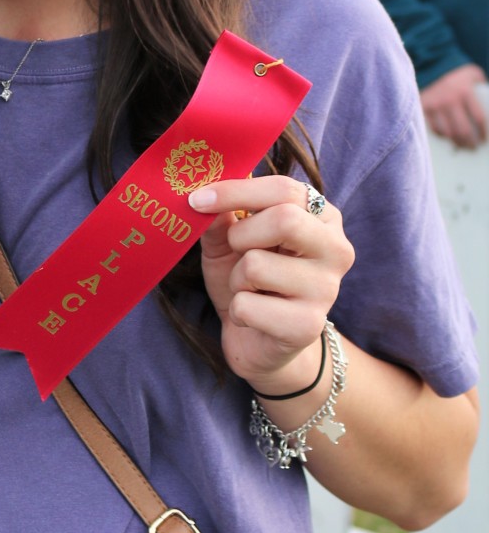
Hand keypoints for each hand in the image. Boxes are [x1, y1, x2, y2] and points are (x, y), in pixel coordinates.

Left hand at [187, 176, 354, 391]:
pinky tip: (254, 317)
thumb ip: (221, 219)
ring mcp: (327, 289)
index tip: (197, 198)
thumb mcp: (229, 244)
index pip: (285, 189)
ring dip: (236, 279)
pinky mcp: (308, 325)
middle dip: (242, 236)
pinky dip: (237, 311)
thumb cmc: (249, 283)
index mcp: (322, 218)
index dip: (236, 191)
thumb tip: (204, 198)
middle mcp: (336, 249)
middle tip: (237, 253)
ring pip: (257, 265)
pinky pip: (247, 305)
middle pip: (285, 219)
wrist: (260, 342)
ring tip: (250, 290)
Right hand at [420, 64, 487, 149]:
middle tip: (473, 147)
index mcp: (465, 91)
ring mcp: (435, 104)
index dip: (483, 133)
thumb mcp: (474, 75)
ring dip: (457, 143)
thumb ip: (483, 87)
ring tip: (462, 146)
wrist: (432, 66)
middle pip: (463, 130)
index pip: (478, 119)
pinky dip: (443, 136)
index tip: (484, 140)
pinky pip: (435, 129)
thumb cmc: (458, 74)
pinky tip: (448, 139)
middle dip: (470, 143)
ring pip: (448, 133)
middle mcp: (450, 99)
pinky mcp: (424, 108)